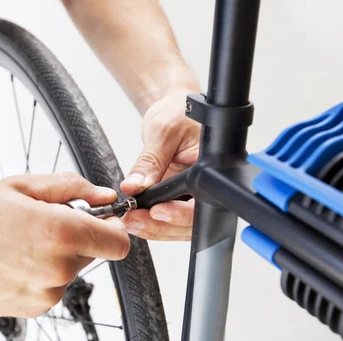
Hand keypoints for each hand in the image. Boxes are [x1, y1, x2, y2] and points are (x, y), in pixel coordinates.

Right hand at [0, 173, 129, 317]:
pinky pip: (54, 285)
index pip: (119, 241)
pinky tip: (13, 261)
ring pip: (73, 268)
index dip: (113, 228)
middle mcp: (60, 268)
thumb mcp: (19, 186)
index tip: (100, 219)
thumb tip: (103, 194)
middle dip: (78, 235)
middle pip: (95, 252)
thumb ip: (70, 187)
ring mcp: (48, 293)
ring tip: (19, 242)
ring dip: (58, 254)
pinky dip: (42, 272)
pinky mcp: (36, 308)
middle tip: (42, 222)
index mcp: (61, 232)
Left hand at [121, 88, 199, 240]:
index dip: (180, 214)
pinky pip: (167, 218)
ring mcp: (191, 195)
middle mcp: (206, 186)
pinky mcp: (177, 198)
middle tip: (134, 221)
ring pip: (178, 226)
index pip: (201, 203)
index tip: (156, 211)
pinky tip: (134, 217)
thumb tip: (135, 185)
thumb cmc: (178, 112)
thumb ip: (150, 162)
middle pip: (190, 223)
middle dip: (161, 226)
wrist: (174, 110)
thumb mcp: (163, 132)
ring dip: (153, 228)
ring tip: (130, 221)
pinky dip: (150, 221)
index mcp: (212, 168)